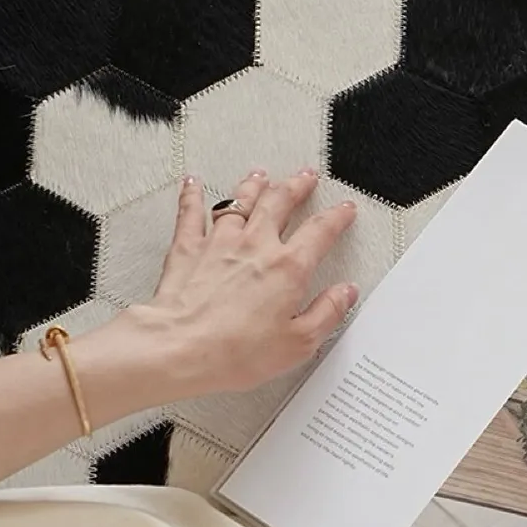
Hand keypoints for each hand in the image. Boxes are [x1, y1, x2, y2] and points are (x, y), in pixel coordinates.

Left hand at [118, 168, 359, 401]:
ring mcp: (220, 242)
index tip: (344, 210)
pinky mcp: (188, 248)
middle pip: (281, 202)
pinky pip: (191, 212)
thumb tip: (345, 293)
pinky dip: (193, 194)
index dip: (337, 217)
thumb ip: (327, 313)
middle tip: (306, 177)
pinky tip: (193, 183)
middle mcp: (256, 245)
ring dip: (254, 185)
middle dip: (297, 186)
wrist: (181, 348)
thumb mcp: (298, 343)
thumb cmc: (235, 352)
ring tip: (262, 175)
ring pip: (240, 200)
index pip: (320, 232)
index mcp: (288, 268)